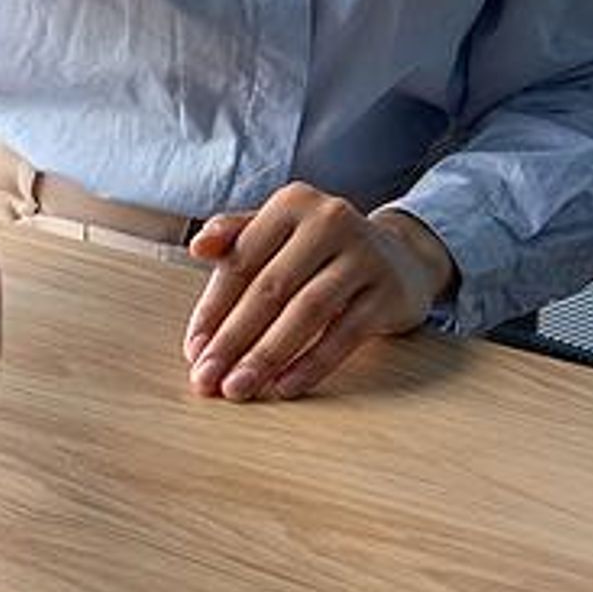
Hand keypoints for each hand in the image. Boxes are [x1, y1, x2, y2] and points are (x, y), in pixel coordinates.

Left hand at [183, 184, 452, 401]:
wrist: (400, 258)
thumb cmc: (318, 251)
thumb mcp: (277, 235)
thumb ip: (234, 238)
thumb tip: (197, 247)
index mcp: (292, 203)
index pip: (241, 261)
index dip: (213, 309)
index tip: (192, 351)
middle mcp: (330, 220)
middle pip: (270, 288)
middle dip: (232, 339)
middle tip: (207, 379)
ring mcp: (364, 254)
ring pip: (307, 311)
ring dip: (267, 355)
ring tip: (239, 388)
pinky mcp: (389, 291)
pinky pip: (345, 333)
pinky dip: (312, 364)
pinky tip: (284, 387)